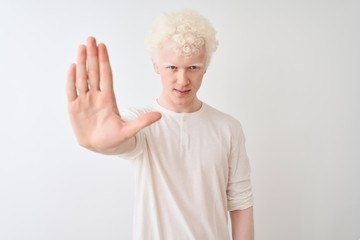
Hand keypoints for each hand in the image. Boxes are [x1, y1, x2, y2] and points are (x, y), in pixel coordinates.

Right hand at [66, 37, 160, 152]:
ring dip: (81, 63)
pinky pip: (72, 91)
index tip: (103, 47)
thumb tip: (159, 115)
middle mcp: (96, 96)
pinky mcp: (74, 108)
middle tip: (91, 39)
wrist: (99, 147)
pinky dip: (71, 80)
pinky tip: (73, 67)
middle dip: (92, 56)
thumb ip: (142, 122)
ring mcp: (85, 101)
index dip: (104, 61)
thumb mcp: (129, 131)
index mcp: (109, 99)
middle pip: (94, 73)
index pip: (106, 76)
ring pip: (82, 78)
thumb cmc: (114, 138)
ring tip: (81, 47)